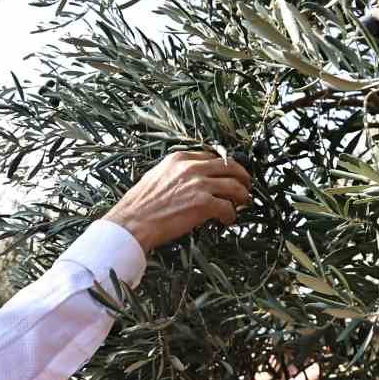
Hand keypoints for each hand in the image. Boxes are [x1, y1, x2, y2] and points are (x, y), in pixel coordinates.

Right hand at [105, 150, 252, 251]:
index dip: (224, 167)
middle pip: (230, 166)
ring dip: (242, 196)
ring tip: (242, 204)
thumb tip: (191, 180)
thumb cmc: (139, 206)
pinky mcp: (203, 204)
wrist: (132, 222)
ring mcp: (199, 185)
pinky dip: (231, 215)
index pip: (212, 157)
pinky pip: (228, 207)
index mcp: (179, 158)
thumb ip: (175, 173)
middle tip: (245, 186)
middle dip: (242, 176)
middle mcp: (191, 167)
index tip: (228, 174)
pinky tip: (227, 220)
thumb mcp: (156, 177)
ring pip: (235, 186)